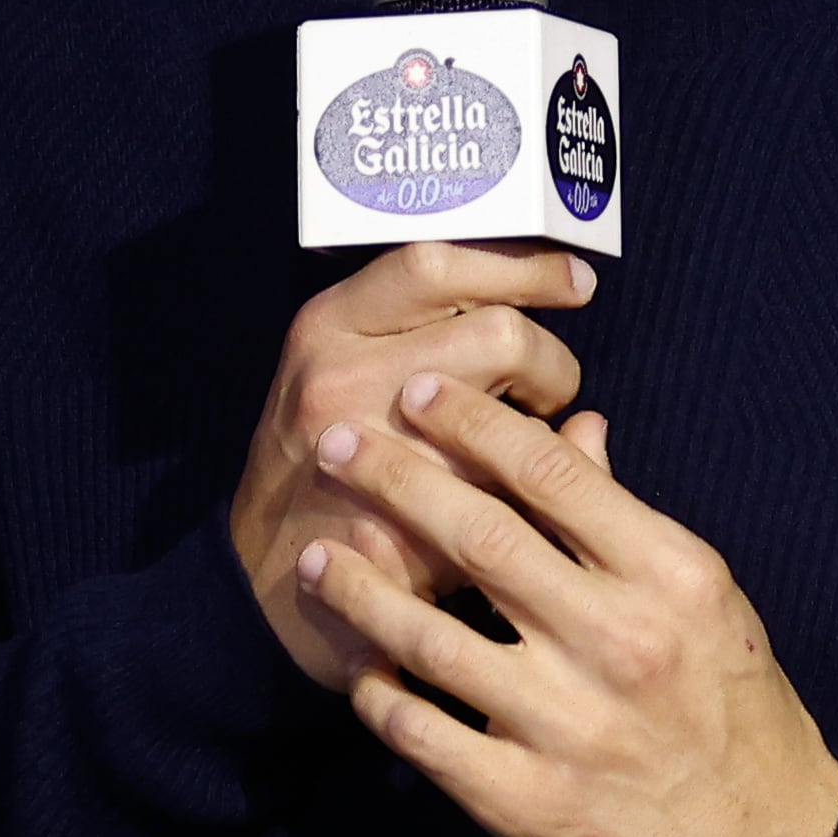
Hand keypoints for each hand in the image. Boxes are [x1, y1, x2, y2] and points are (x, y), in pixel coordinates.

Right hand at [232, 243, 589, 692]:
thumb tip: (573, 294)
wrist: (261, 573)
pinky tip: (507, 509)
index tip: (576, 281)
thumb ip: (438, 326)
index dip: (522, 266)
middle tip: (547, 391)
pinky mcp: (396, 539)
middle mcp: (341, 382)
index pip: (436, 263)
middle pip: (500, 334)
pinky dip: (522, 508)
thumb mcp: (350, 364)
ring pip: (512, 424)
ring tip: (524, 452)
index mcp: (330, 327)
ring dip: (542, 440)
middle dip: (551, 363)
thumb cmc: (324, 451)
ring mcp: (368, 464)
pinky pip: (501, 506)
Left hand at [300, 379, 837, 836]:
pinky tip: (357, 666)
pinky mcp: (526, 801)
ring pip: (430, 636)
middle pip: (480, 536)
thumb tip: (577, 428)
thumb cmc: (735, 708)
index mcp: (668, 576)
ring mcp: (567, 725)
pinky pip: (423, 735)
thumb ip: (627, 520)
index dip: (473, 424)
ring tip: (316, 555)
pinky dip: (378, 694)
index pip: (553, 474)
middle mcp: (617, 641)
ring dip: (360, 588)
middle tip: (337, 442)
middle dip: (394, 478)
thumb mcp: (705, 600)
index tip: (416, 392)